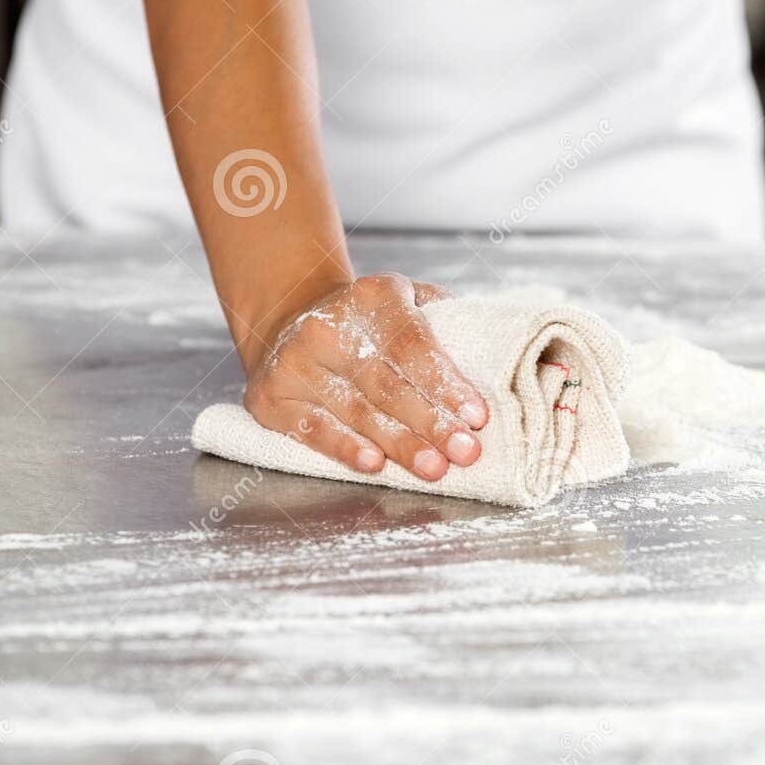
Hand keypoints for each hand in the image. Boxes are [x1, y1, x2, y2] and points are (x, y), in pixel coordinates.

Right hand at [243, 273, 489, 479]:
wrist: (292, 321)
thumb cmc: (372, 324)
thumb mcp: (409, 302)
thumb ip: (446, 323)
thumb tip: (494, 360)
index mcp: (373, 297)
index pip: (413, 345)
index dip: (445, 383)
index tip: (476, 416)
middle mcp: (328, 326)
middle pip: (387, 384)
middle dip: (430, 423)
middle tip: (464, 452)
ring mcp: (295, 362)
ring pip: (356, 411)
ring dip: (398, 444)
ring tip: (433, 468)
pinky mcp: (270, 395)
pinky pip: (312, 428)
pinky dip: (344, 448)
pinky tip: (374, 463)